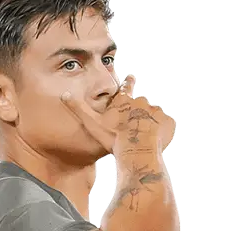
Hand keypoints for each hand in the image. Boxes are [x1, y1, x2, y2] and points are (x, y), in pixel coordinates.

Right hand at [60, 75, 175, 155]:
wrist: (136, 151)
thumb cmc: (113, 138)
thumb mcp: (92, 123)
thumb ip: (78, 109)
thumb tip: (63, 94)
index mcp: (125, 101)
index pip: (126, 87)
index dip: (127, 83)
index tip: (129, 79)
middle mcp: (141, 103)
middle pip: (141, 104)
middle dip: (138, 112)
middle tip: (135, 124)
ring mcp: (155, 112)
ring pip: (153, 115)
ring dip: (150, 122)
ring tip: (146, 135)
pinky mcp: (167, 123)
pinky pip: (166, 125)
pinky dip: (162, 130)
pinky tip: (156, 139)